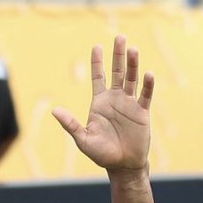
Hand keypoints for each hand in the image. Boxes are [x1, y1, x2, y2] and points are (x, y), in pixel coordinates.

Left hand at [52, 36, 153, 172]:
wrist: (122, 165)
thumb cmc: (101, 154)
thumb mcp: (82, 139)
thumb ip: (70, 124)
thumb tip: (54, 110)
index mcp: (100, 103)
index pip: (98, 77)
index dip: (97, 62)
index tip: (96, 46)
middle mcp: (115, 100)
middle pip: (117, 72)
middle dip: (118, 55)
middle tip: (119, 37)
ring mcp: (130, 104)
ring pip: (132, 79)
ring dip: (133, 65)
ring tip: (133, 49)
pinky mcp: (142, 112)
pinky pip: (145, 95)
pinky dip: (147, 85)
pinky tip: (148, 74)